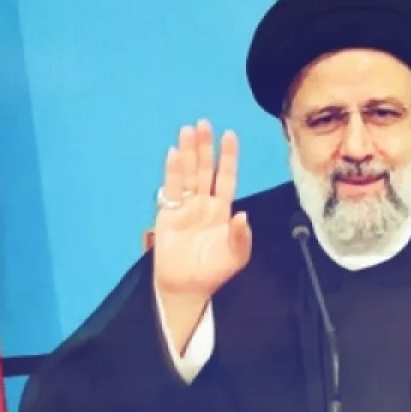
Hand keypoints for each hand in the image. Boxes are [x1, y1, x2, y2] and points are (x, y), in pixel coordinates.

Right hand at [152, 120, 250, 299]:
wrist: (187, 287)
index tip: (229, 135)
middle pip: (204, 169)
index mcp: (222, 210)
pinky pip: (171, 189)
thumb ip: (241, 236)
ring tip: (187, 130)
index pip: (226, 177)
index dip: (228, 157)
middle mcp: (204, 202)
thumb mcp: (235, 256)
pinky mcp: (168, 213)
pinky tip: (173, 154)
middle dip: (205, 147)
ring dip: (187, 153)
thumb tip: (242, 214)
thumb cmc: (214, 271)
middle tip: (204, 124)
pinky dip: (172, 171)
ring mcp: (185, 206)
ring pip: (187, 174)